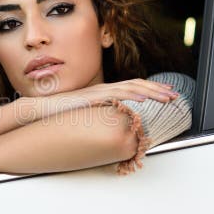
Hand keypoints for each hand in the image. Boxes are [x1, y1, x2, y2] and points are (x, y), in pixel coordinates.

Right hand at [14, 78, 178, 123]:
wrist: (38, 110)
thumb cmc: (57, 116)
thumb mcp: (82, 117)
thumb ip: (96, 118)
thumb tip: (108, 127)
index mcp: (102, 94)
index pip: (131, 88)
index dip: (150, 91)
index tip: (166, 96)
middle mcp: (102, 89)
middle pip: (136, 85)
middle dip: (158, 90)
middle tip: (175, 96)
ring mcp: (98, 92)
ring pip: (131, 88)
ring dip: (152, 92)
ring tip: (167, 97)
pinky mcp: (91, 98)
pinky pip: (116, 94)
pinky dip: (132, 95)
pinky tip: (143, 98)